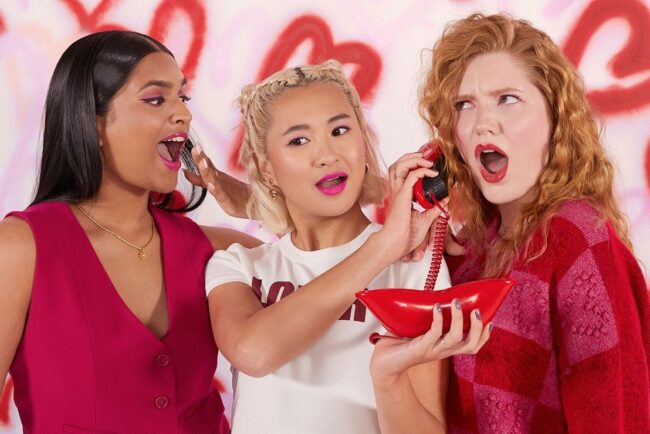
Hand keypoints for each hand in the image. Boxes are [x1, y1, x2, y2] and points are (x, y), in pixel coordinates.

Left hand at [185, 144, 250, 217]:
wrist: (254, 204)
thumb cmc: (235, 194)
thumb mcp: (214, 185)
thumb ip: (199, 180)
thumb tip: (184, 171)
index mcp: (217, 176)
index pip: (207, 164)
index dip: (199, 155)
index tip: (194, 145)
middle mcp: (220, 180)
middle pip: (209, 169)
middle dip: (202, 159)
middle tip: (196, 148)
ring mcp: (225, 190)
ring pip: (214, 180)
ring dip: (208, 171)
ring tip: (202, 163)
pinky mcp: (229, 202)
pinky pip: (221, 195)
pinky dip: (216, 190)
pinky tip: (211, 185)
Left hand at [369, 299, 490, 380]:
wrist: (382, 363)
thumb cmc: (399, 345)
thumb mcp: (418, 331)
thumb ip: (427, 318)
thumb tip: (432, 296)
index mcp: (445, 348)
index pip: (472, 346)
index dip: (484, 336)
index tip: (490, 320)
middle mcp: (442, 351)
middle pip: (470, 345)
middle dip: (477, 328)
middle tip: (477, 311)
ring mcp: (432, 351)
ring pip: (454, 339)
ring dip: (458, 319)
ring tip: (455, 303)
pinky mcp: (419, 349)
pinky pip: (434, 334)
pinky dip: (437, 320)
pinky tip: (436, 308)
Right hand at [380, 151, 440, 260]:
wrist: (397, 243)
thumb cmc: (406, 236)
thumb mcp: (426, 219)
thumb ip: (435, 208)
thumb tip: (447, 200)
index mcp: (400, 195)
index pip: (403, 173)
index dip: (414, 165)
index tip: (429, 165)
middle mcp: (397, 191)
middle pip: (398, 165)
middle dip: (411, 156)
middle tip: (425, 156)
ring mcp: (398, 192)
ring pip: (400, 165)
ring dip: (414, 159)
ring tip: (427, 160)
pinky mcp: (402, 195)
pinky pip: (412, 176)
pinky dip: (422, 170)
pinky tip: (432, 172)